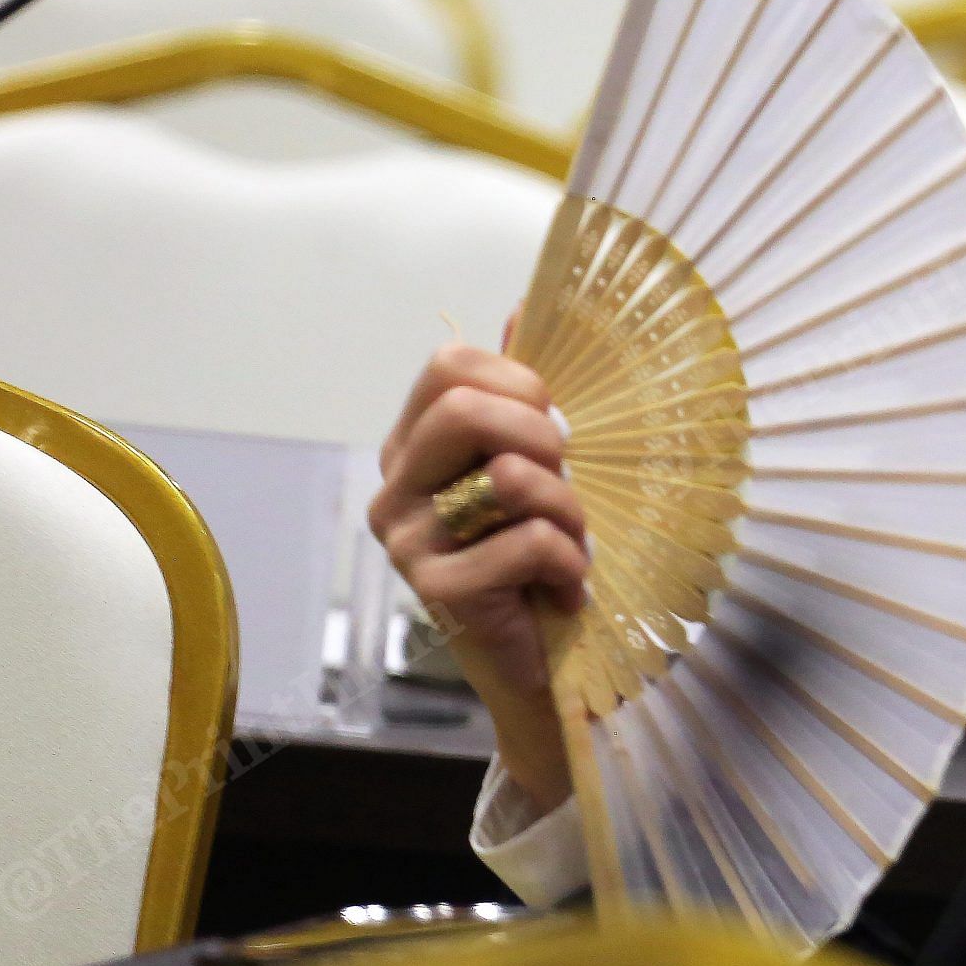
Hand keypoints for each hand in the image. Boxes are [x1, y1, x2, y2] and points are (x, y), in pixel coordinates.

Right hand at [370, 338, 585, 808]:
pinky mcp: (436, 590)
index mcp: (413, 445)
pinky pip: (530, 540)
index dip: (520, 381)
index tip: (553, 424)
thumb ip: (523, 389)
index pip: (450, 364)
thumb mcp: (539, 463)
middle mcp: (394, 487)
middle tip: (566, 482)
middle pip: (467, 408)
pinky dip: (571, 564)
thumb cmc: (542, 553)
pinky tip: (563, 590)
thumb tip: (528, 304)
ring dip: (569, 508)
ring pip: (510, 474)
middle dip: (544, 436)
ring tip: (571, 545)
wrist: (547, 661)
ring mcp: (407, 540)